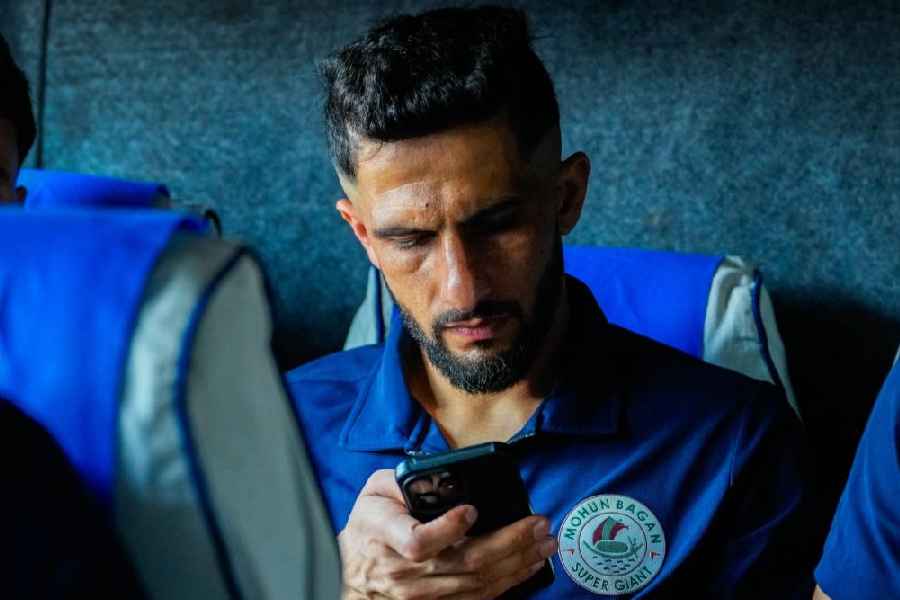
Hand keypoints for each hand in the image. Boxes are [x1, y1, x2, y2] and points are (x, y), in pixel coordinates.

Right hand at [339, 469, 556, 599]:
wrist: (352, 573)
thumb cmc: (367, 527)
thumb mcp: (373, 492)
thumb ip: (403, 480)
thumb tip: (439, 473)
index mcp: (386, 536)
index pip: (419, 542)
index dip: (449, 528)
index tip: (472, 510)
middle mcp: (406, 572)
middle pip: (465, 563)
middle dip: (510, 542)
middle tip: (538, 524)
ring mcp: (422, 595)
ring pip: (478, 584)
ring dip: (517, 563)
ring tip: (543, 543)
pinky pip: (478, 599)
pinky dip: (507, 583)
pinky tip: (527, 566)